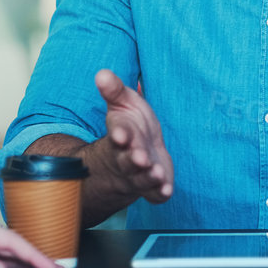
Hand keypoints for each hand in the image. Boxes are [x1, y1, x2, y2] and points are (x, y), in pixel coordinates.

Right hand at [96, 68, 173, 202]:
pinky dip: (158, 193)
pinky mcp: (151, 186)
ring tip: (156, 173)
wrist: (135, 154)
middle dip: (134, 159)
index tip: (121, 135)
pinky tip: (165, 191)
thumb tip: (102, 73)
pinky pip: (153, 193)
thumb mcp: (123, 103)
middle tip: (141, 158)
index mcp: (122, 134)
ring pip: (141, 178)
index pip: (119, 134)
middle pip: (128, 160)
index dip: (120, 135)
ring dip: (148, 176)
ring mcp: (139, 174)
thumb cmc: (131, 126)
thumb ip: (114, 90)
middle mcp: (127, 156)